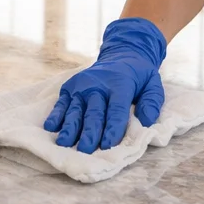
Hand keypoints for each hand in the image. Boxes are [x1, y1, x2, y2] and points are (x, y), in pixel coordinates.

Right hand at [43, 18, 166, 152]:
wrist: (121, 54)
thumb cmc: (138, 76)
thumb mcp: (153, 84)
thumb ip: (152, 101)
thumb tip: (146, 120)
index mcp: (120, 85)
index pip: (116, 110)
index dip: (112, 128)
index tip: (108, 144)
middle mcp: (98, 85)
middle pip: (93, 112)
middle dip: (89, 132)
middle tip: (85, 149)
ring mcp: (81, 86)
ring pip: (75, 110)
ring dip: (70, 127)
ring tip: (64, 143)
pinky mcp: (69, 88)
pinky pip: (61, 103)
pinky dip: (55, 115)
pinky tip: (50, 127)